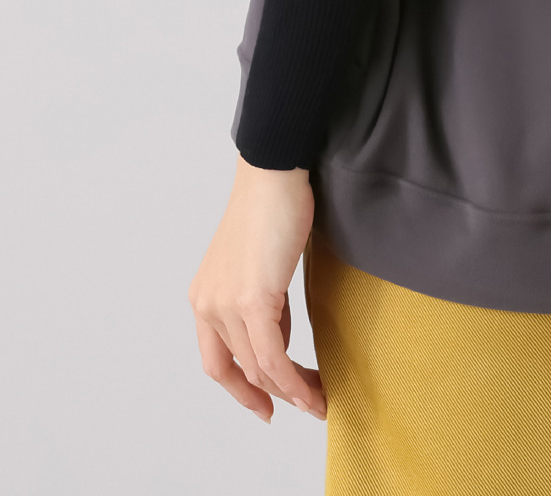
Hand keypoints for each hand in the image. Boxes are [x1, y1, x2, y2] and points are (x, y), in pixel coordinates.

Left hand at [189, 157, 325, 421]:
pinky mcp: (254, 299)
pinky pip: (272, 354)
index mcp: (205, 297)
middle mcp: (207, 306)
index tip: (267, 403)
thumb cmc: (273, 205)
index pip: (217, 360)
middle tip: (304, 404)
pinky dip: (292, 378)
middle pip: (238, 369)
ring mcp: (227, 304)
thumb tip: (278, 330)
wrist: (273, 175)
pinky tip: (310, 387)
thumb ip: (263, 300)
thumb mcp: (261, 262)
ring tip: (317, 399)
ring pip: (257, 367)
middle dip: (272, 394)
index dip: (241, 389)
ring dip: (289, 390)